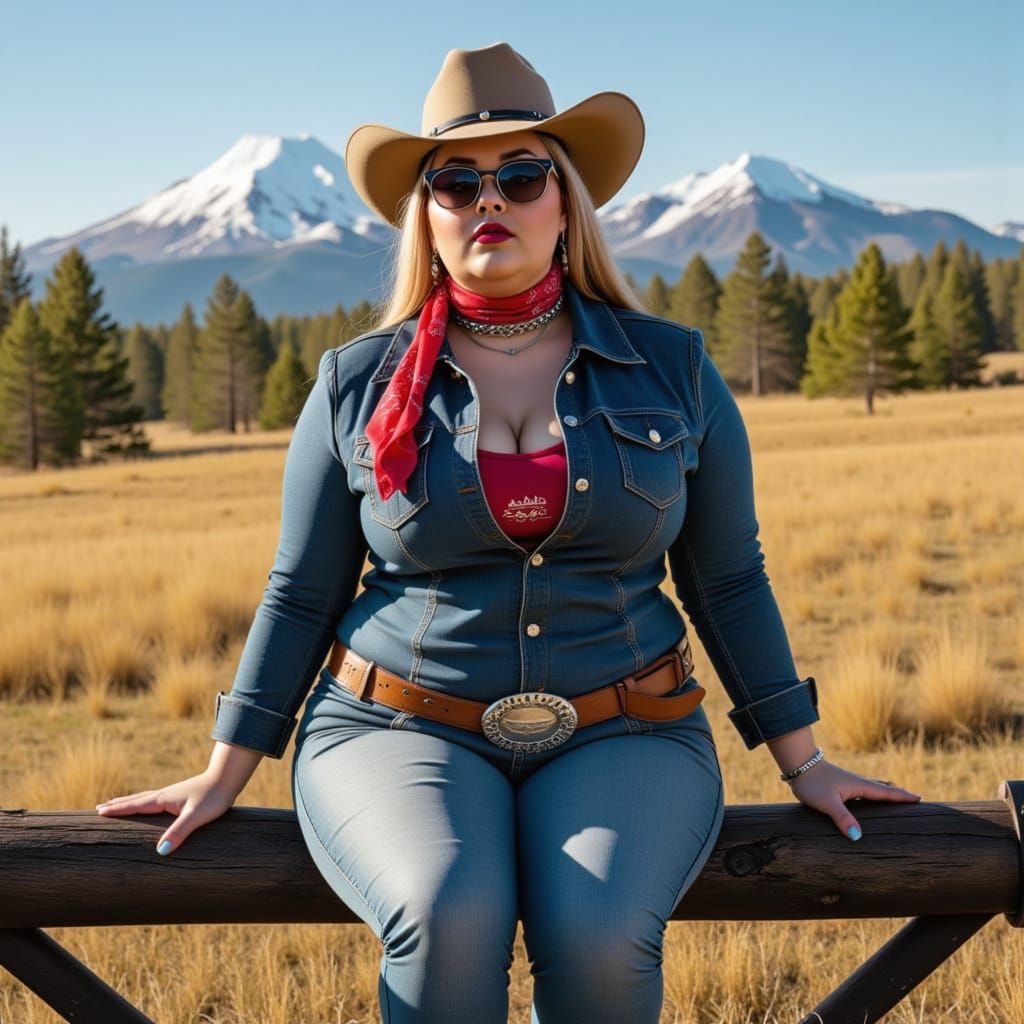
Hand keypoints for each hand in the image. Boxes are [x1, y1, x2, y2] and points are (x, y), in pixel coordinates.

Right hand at [95, 770, 238, 855]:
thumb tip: (161, 851)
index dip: (117, 810)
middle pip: (136, 800)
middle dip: (118, 805)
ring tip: (117, 804)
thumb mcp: (196, 816)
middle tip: (98, 808)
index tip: (98, 812)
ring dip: (129, 802)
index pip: (135, 806)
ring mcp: (173, 795)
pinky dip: (145, 802)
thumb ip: (179, 831)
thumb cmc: (214, 797)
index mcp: (163, 799)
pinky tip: (151, 805)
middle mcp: (165, 795)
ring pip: (145, 798)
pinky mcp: (181, 796)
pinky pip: (156, 800)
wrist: (228, 778)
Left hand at [786, 759, 921, 841]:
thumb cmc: (813, 782)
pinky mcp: (839, 786)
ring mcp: (848, 784)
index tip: (920, 798)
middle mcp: (857, 783)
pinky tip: (867, 801)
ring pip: (872, 789)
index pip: (886, 793)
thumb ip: (842, 817)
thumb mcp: (828, 802)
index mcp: (859, 786)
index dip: (903, 796)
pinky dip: (871, 795)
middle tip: (915, 799)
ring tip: (896, 800)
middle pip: (883, 790)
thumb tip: (857, 836)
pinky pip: (862, 792)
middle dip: (898, 795)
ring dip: (885, 794)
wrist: (797, 764)